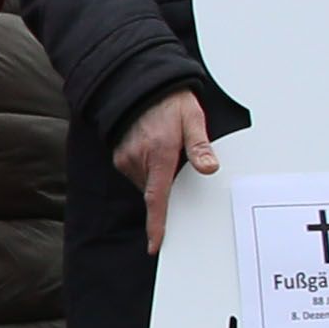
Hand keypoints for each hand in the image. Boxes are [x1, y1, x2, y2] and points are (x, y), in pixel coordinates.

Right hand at [118, 89, 220, 255]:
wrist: (139, 83)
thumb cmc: (169, 101)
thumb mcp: (192, 118)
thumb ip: (200, 146)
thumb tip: (209, 168)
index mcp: (159, 153)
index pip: (156, 198)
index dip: (156, 224)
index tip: (155, 244)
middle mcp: (138, 159)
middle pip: (155, 189)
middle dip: (167, 183)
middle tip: (176, 159)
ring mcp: (125, 157)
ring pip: (145, 181)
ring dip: (157, 174)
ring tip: (165, 147)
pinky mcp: (119, 155)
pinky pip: (136, 172)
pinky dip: (147, 167)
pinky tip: (153, 147)